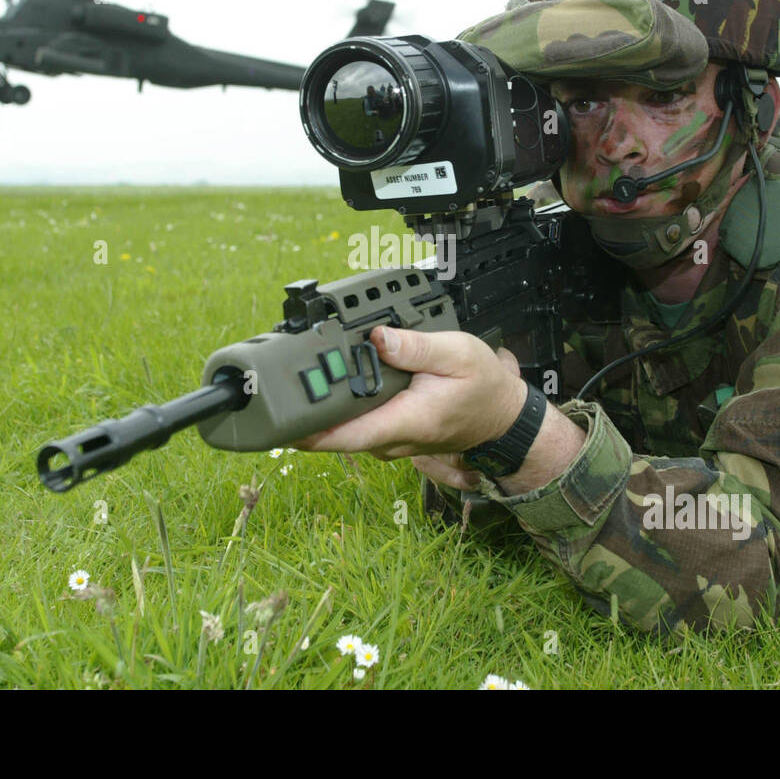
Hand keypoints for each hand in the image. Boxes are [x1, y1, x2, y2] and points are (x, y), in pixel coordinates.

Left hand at [291, 325, 525, 470]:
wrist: (499, 416)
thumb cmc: (483, 388)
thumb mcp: (459, 355)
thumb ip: (417, 347)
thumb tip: (378, 338)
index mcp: (405, 420)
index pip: (345, 435)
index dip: (307, 428)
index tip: (279, 413)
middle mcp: (390, 439)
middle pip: (332, 432)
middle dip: (307, 405)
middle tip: (284, 374)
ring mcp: (385, 440)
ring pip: (339, 429)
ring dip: (321, 406)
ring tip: (304, 371)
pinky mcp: (384, 434)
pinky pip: (351, 424)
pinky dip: (338, 405)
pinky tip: (330, 382)